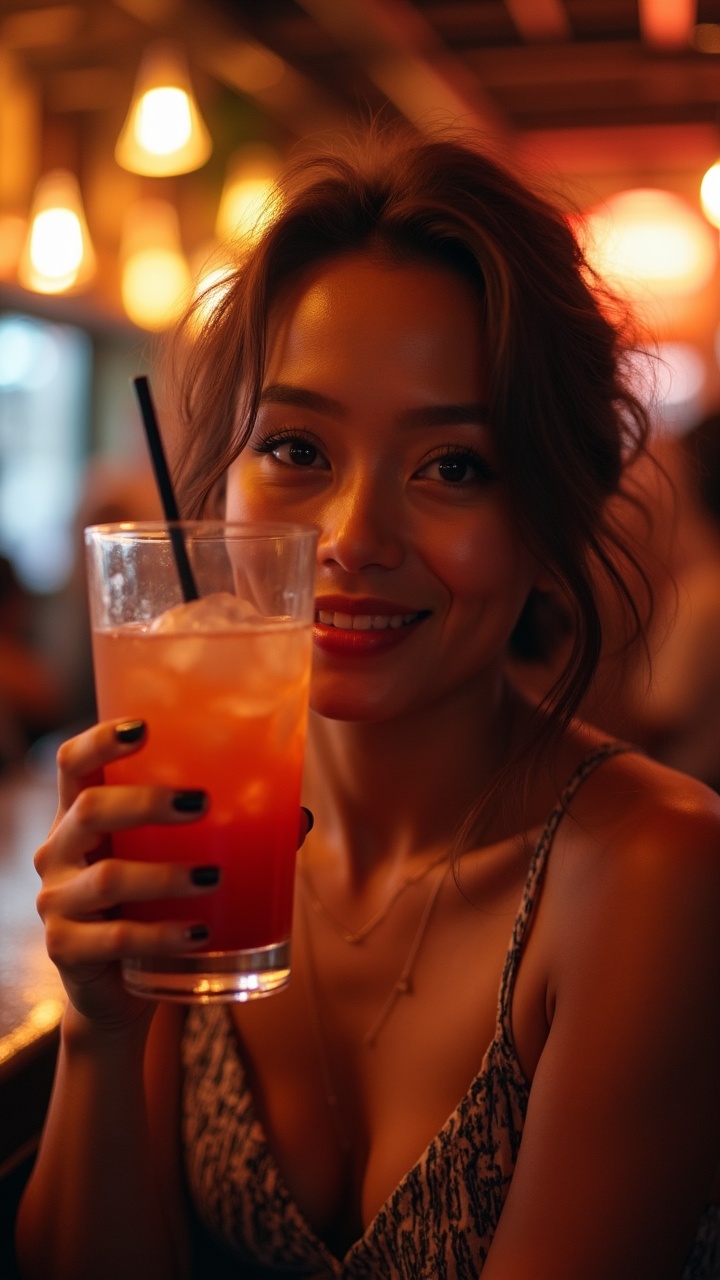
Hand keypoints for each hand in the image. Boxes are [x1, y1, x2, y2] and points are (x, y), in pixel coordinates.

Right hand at [34, 720, 217, 1035]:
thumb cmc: (148, 902)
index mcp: (79, 813)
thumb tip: (298, 817)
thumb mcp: (169, 858)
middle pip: (90, 809)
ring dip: (165, 875)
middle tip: (201, 803)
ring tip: (214, 876)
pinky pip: (116, 940)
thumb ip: (224, 832)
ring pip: (107, 878)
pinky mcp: (68, 950)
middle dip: (146, 801)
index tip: (144, 727)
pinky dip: (161, 935)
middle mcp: (59, 850)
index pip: (73, 763)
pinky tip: (199, 931)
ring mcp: (58, 902)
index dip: (101, 740)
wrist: (115, 986)